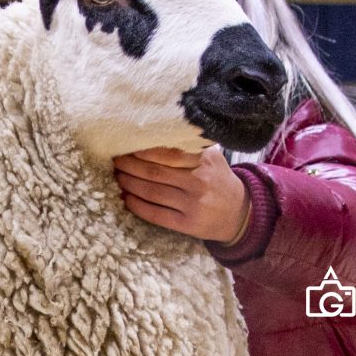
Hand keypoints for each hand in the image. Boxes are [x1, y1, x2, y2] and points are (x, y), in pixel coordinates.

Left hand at [114, 145, 250, 243]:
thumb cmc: (218, 180)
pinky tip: (126, 198)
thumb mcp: (212, 158)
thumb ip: (190, 146)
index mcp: (204, 161)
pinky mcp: (187, 224)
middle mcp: (199, 181)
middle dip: (130, 166)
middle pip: (155, 172)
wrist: (239, 213)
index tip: (128, 146)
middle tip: (116, 160)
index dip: (143, 150)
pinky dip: (137, 206)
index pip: (167, 153)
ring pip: (152, 192)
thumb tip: (156, 132)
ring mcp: (193, 204)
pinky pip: (156, 214)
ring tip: (118, 176)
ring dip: (129, 184)